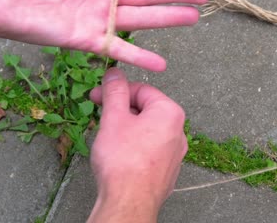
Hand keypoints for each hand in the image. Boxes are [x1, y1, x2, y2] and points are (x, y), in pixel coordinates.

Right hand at [87, 68, 186, 222]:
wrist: (129, 202)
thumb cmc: (123, 160)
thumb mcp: (114, 118)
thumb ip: (115, 92)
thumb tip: (115, 74)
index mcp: (170, 113)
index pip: (142, 90)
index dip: (117, 90)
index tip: (98, 94)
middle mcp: (178, 132)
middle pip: (145, 110)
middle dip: (121, 111)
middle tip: (101, 116)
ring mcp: (175, 153)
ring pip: (147, 131)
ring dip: (127, 129)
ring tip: (108, 138)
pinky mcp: (167, 170)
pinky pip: (150, 150)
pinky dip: (134, 147)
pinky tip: (120, 157)